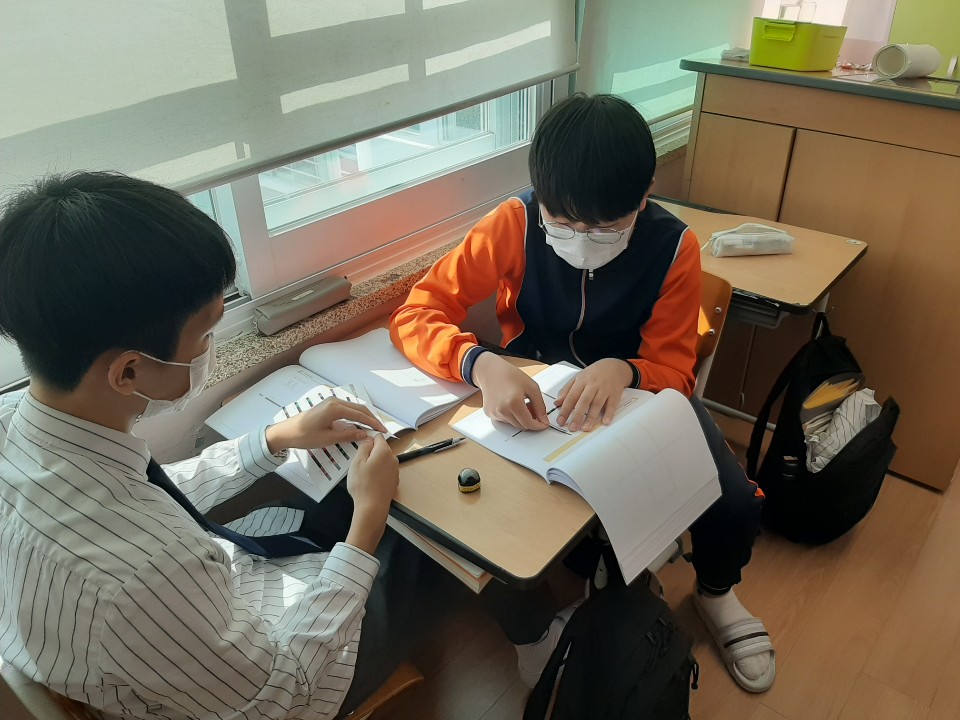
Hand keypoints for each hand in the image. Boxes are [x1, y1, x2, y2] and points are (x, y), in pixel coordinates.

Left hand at [264, 397, 387, 453]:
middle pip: (359, 408)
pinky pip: (347, 409)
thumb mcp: (328, 439)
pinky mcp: (328, 406)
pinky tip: (359, 423)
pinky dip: (356, 415)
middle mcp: (335, 401)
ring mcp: (331, 402)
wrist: (286, 432)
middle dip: (371, 418)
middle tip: (381, 429)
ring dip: (364, 416)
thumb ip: (348, 435)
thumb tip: (365, 434)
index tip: (383, 430)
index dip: (373, 423)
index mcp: (335, 408)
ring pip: (353, 407)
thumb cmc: (305, 436)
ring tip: (373, 426)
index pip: (360, 414)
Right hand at [345, 434, 398, 553]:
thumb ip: (364, 447)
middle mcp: (393, 459)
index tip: (360, 445)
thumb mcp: (357, 462)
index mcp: (384, 451)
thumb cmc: (363, 485)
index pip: (378, 437)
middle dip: (371, 453)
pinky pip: (385, 472)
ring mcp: (395, 471)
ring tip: (363, 475)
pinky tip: (370, 482)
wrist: (372, 507)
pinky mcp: (394, 481)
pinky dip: (378, 474)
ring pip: (383, 461)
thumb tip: (368, 440)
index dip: (368, 439)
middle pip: (381, 449)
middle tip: (359, 463)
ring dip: (374, 464)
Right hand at [472, 352, 548, 430]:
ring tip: (521, 402)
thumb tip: (544, 420)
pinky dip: (511, 416)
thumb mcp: (532, 387)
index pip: (528, 424)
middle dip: (530, 421)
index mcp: (513, 403)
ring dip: (520, 418)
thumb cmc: (510, 375)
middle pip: (521, 426)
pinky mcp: (489, 413)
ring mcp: (494, 413)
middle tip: (533, 408)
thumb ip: (540, 406)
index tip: (544, 424)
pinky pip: (505, 420)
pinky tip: (511, 403)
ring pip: (514, 424)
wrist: (490, 371)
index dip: (538, 426)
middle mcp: (502, 410)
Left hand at [555, 358, 633, 431]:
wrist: (614, 366)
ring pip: (597, 404)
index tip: (560, 421)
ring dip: (591, 417)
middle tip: (572, 428)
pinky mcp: (615, 393)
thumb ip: (566, 390)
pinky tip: (605, 422)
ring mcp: (604, 389)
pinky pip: (612, 404)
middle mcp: (593, 385)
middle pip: (584, 401)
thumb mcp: (578, 377)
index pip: (571, 397)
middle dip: (577, 416)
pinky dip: (609, 413)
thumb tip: (557, 402)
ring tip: (585, 428)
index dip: (565, 409)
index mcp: (582, 381)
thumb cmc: (594, 373)